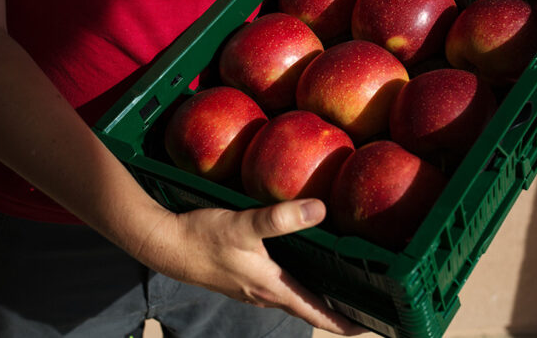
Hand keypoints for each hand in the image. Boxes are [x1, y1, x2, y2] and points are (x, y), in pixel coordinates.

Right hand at [139, 198, 366, 335]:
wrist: (166, 245)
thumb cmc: (203, 238)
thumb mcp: (244, 225)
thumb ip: (280, 218)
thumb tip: (320, 210)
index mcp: (272, 287)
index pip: (317, 313)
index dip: (344, 322)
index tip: (369, 326)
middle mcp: (265, 293)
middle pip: (309, 306)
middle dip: (336, 307)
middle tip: (366, 300)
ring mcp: (252, 288)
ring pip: (293, 295)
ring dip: (316, 293)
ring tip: (340, 281)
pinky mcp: (242, 277)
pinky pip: (277, 283)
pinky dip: (296, 278)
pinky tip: (300, 259)